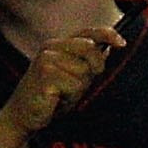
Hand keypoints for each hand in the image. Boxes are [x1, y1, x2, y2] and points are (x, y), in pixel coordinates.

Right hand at [0, 13, 119, 147]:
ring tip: (62, 92)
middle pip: (91, 50)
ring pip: (84, 72)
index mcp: (58, 45)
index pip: (87, 33)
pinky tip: (55, 99)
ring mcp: (46, 61)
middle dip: (93, 69)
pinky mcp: (45, 76)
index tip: (122, 43)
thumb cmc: (53, 94)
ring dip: (78, 88)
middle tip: (75, 84)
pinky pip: (75, 86)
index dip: (107, 35)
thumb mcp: (74, 74)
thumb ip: (89, 60)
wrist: (24, 114)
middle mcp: (50, 48)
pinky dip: (70, 97)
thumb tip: (113, 44)